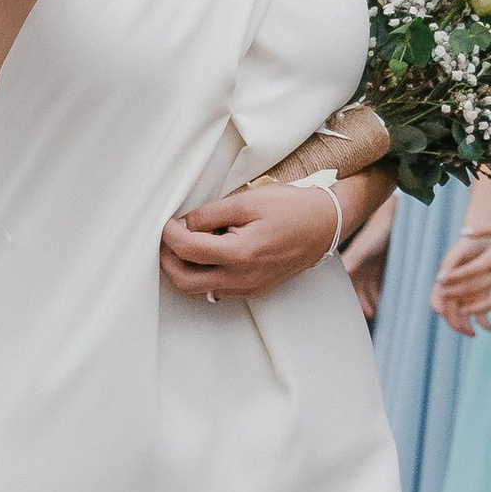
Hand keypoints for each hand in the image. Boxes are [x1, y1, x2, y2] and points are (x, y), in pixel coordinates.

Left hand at [159, 179, 345, 301]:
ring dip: (184, 269)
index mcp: (241, 254)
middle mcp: (244, 278)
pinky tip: (207, 253)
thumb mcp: (247, 201)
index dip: (169, 235)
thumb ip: (210, 214)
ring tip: (184, 244)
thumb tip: (182, 225)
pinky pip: (217, 289)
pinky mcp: (254, 290)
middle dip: (167, 260)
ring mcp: (249, 288)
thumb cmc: (291, 208)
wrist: (325, 224)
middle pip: (185, 281)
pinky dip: (203, 274)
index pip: (188, 250)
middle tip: (165, 239)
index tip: (167, 222)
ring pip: (199, 289)